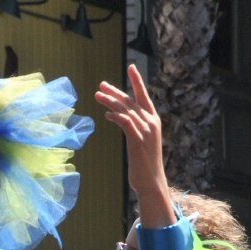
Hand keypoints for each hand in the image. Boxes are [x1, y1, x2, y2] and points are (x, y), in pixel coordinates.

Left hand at [96, 64, 172, 225]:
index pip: (143, 96)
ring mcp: (146, 131)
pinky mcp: (138, 141)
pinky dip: (117, 116)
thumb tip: (118, 118)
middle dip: (116, 91)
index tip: (130, 67)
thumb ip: (132, 128)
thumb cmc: (144, 164)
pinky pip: (126, 124)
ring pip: (127, 110)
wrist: (151, 182)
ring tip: (97, 96)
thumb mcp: (139, 141)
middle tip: (101, 84)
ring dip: (111, 102)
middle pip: (131, 101)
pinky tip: (107, 114)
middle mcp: (151, 122)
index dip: (137, 81)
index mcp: (153, 121)